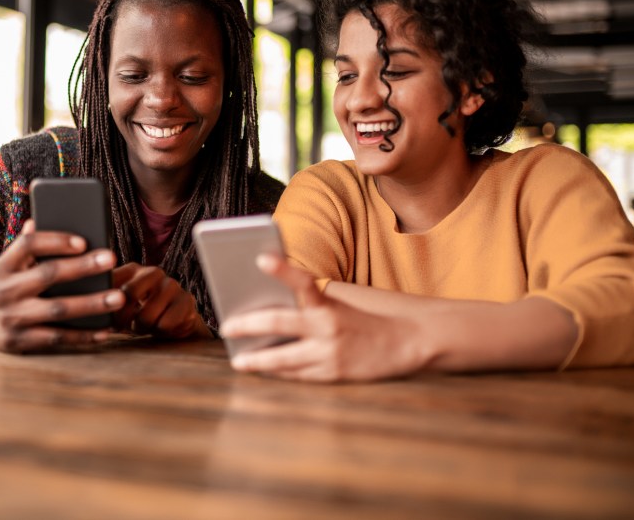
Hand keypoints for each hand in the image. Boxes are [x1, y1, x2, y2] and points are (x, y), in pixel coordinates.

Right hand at [0, 220, 125, 351]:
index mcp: (3, 265)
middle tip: (112, 259)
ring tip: (118, 298)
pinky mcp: (20, 342)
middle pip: (47, 275)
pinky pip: (57, 338)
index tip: (83, 240)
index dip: (55, 241)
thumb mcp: (8, 264)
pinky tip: (107, 329)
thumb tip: (37, 219)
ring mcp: (11, 318)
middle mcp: (4, 291)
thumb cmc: (6, 285)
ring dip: (91, 304)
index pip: (28, 245)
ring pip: (57, 310)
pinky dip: (84, 335)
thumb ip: (25, 245)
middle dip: (82, 267)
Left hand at [110, 263, 211, 338]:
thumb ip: (106, 299)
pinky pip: (165, 324)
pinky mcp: (187, 299)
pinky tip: (163, 326)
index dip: (105, 303)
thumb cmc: (141, 311)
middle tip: (125, 327)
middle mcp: (153, 272)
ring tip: (146, 325)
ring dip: (144, 328)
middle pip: (129, 294)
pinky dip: (161, 331)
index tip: (105, 318)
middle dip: (124, 318)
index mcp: (133, 269)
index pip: (112, 281)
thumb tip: (89, 307)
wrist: (175, 319)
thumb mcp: (121, 303)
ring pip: (147, 316)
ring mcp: (171, 284)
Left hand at [219, 254, 425, 381]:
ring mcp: (329, 354)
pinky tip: (263, 370)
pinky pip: (297, 375)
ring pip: (282, 358)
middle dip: (247, 324)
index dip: (282, 268)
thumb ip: (308, 304)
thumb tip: (265, 309)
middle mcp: (328, 327)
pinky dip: (278, 372)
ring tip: (237, 360)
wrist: (407, 343)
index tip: (260, 257)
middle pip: (278, 324)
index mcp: (329, 304)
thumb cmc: (363, 319)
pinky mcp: (333, 375)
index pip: (303, 281)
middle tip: (226, 325)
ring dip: (256, 359)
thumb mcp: (340, 303)